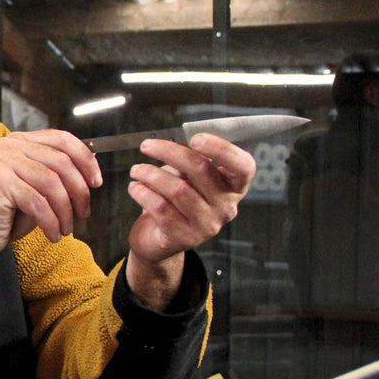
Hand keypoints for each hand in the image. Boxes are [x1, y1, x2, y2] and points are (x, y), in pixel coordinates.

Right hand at [0, 130, 100, 304]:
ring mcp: (2, 163)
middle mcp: (9, 147)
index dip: (85, 159)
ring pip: (53, 184)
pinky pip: (39, 203)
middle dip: (79, 191)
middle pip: (61, 161)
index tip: (97, 182)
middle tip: (84, 213)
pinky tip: (53, 235)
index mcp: (19, 142)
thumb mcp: (37, 190)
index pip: (61, 139)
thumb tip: (91, 165)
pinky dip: (51, 222)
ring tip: (66, 229)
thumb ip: (58, 174)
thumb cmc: (5, 216)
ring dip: (66, 211)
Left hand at [124, 134, 255, 307]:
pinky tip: (135, 188)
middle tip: (146, 146)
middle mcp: (226, 207)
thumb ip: (190, 163)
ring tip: (136, 170)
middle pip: (202, 170)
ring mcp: (207, 225)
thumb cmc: (175, 201)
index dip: (222, 149)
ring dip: (150, 174)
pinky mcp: (184, 237)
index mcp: (234, 188)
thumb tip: (176, 145)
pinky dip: (143, 193)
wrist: (159, 240)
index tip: (195, 138)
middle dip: (170, 152)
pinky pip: (160, 207)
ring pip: (177, 189)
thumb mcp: (188, 179)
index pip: (243, 166)